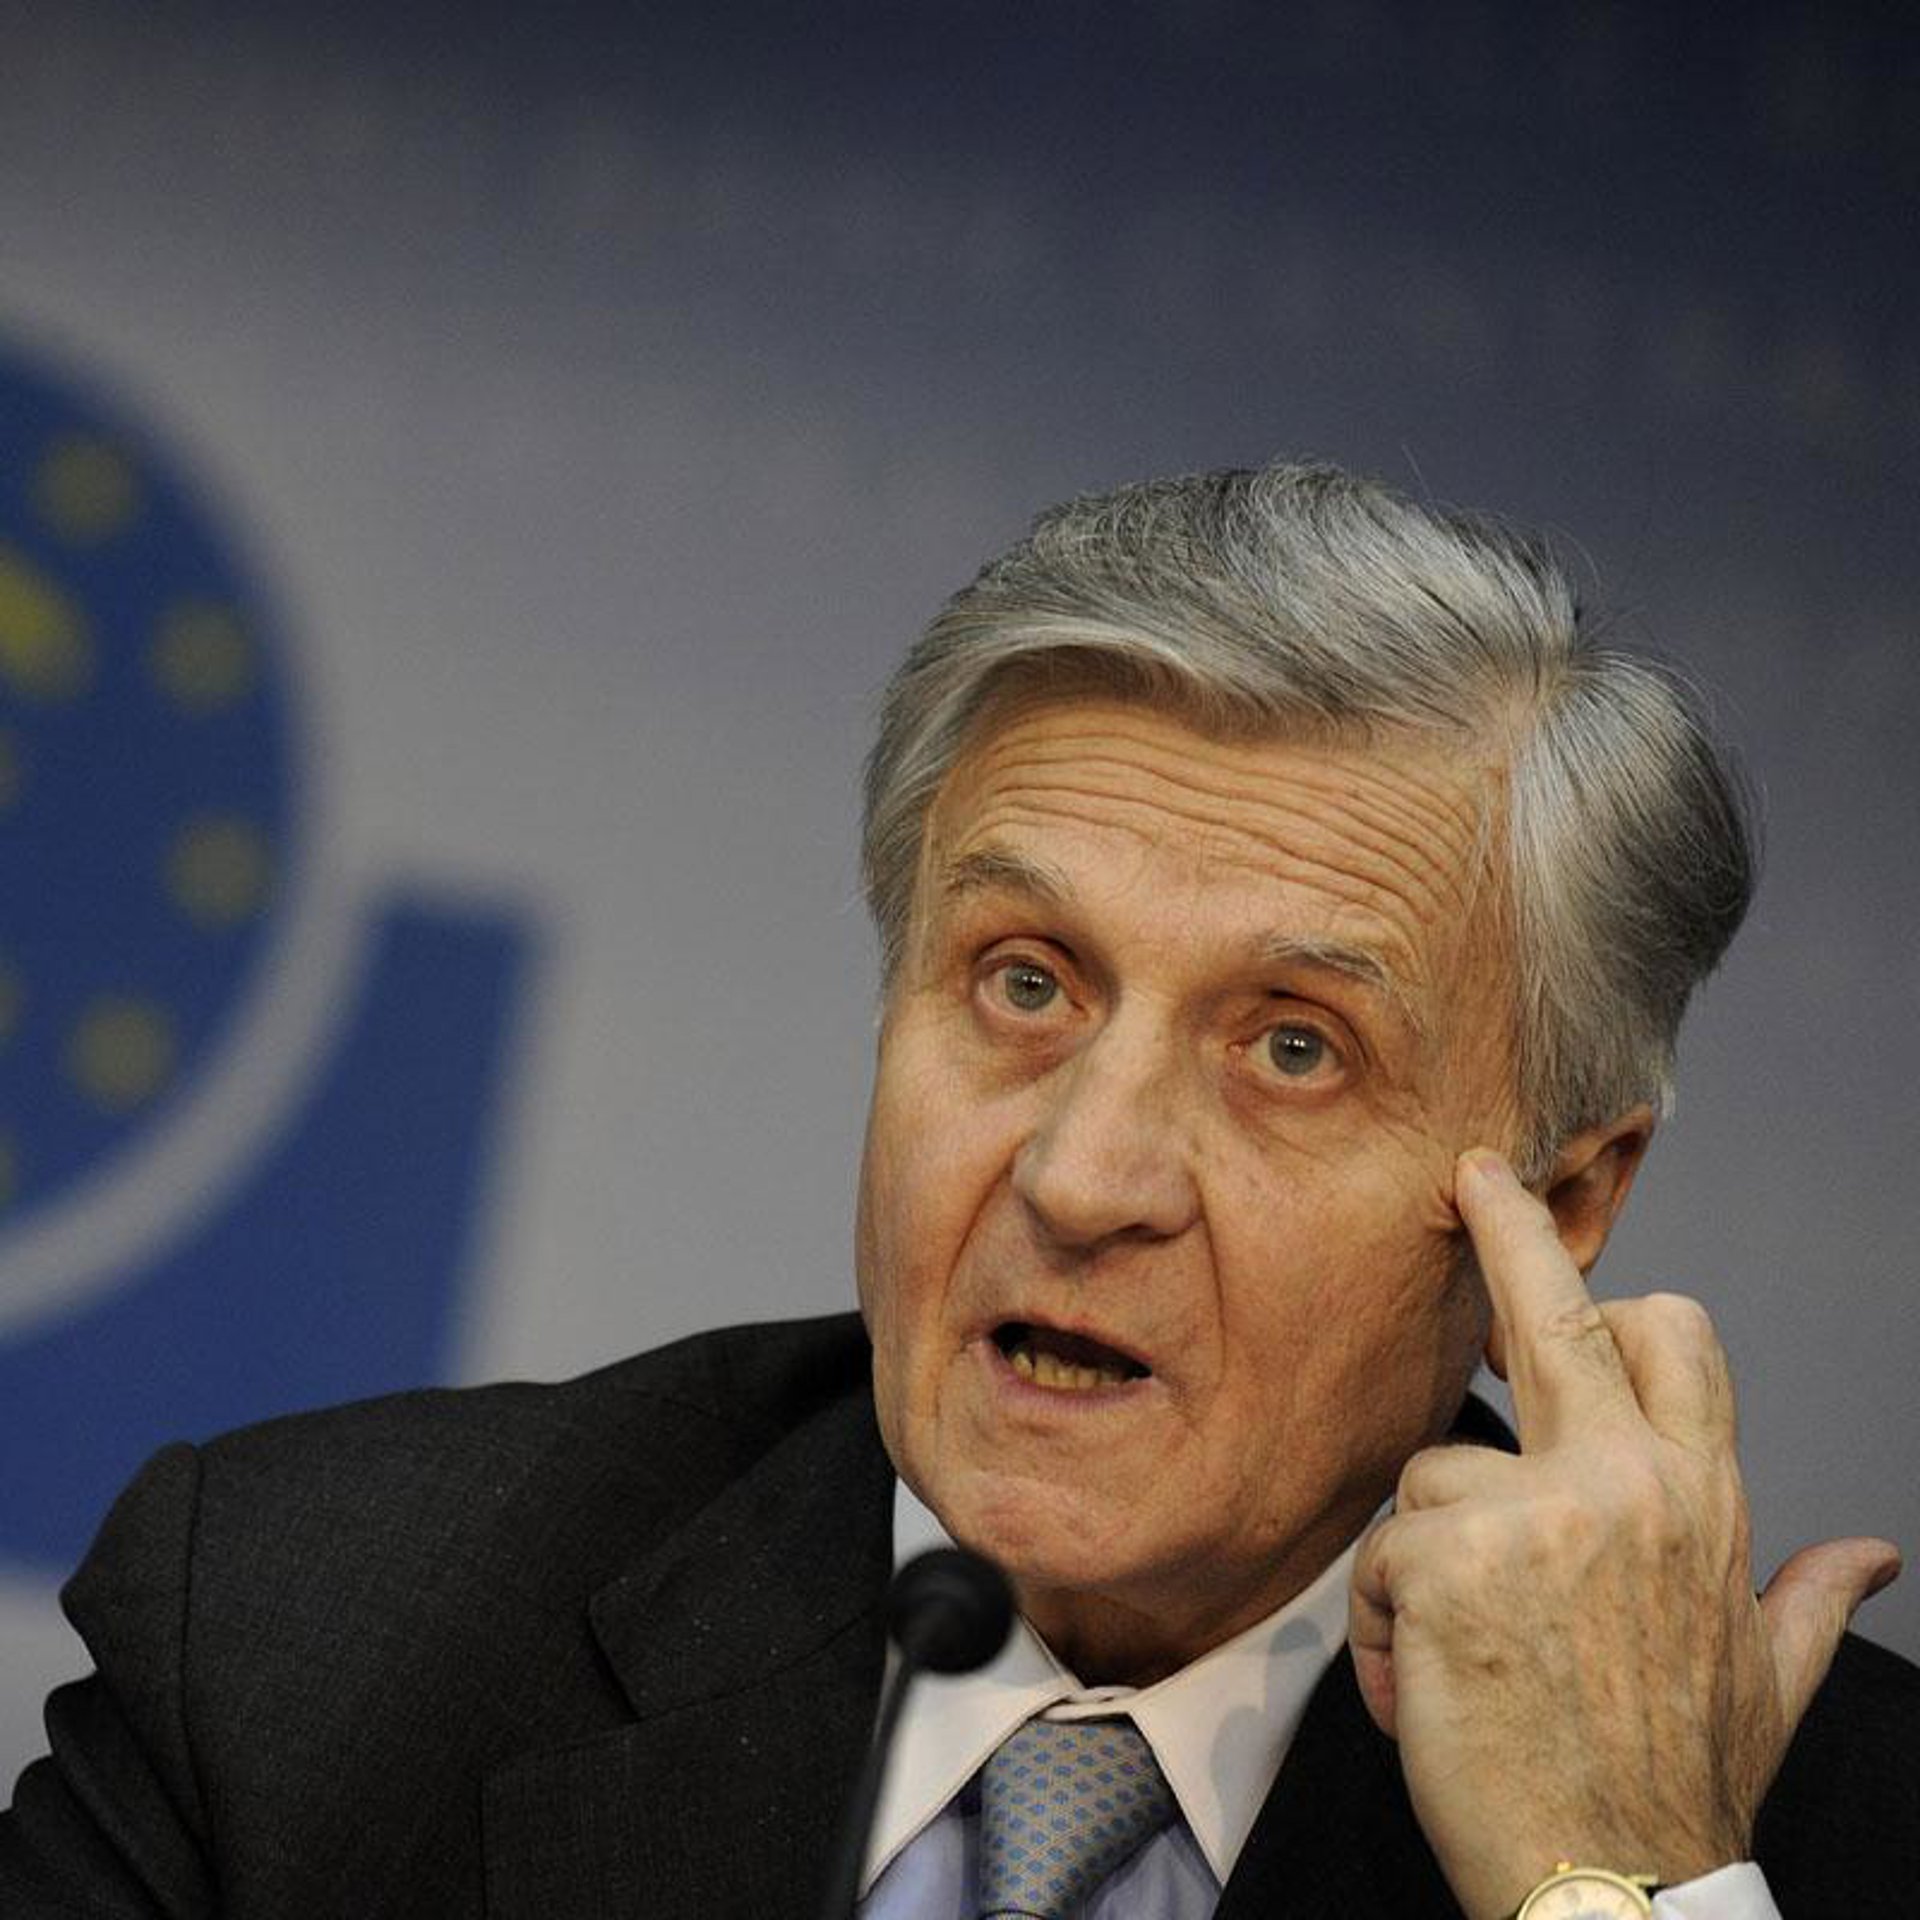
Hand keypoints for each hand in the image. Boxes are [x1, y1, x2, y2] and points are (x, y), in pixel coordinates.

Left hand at [1348, 1148, 1900, 1919]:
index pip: (1675, 1345)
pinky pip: (1383, 1552)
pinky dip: (1383, 1623)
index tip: (1585, 1269)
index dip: (1622, 1299)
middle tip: (1475, 1178)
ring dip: (1425, 1559)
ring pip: (1436, 1471)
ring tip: (1460, 1656)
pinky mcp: (1450, 1557)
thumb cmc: (1674, 1781)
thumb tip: (1872, 1556)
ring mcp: (1540, 1515)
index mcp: (1703, 1501)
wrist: (1612, 1888)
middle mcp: (1630, 1485)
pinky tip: (1420, 1687)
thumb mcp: (1766, 1683)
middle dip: (1512, 1232)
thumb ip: (1806, 1599)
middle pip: (1564, 1318)